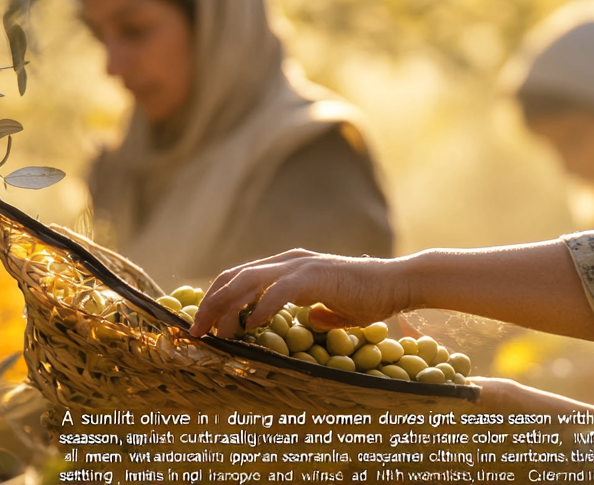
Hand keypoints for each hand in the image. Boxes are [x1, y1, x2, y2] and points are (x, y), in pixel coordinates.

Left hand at [189, 248, 409, 338]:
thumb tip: (310, 320)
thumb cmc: (370, 297)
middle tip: (194, 333)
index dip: (216, 300)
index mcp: (288, 266)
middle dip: (209, 305)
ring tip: (217, 333)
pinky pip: (277, 290)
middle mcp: (288, 261)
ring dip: (226, 308)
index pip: (239, 277)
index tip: (202, 326)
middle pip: (233, 277)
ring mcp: (300, 266)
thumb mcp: (335, 307)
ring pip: (247, 281)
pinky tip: (252, 326)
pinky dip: (260, 308)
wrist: (398, 284)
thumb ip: (318, 311)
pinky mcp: (315, 276)